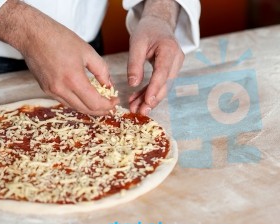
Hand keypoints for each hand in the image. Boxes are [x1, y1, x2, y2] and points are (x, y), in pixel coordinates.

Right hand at [0, 0, 117, 115]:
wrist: (32, 35)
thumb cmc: (59, 38)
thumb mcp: (87, 51)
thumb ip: (101, 70)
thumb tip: (108, 86)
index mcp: (73, 79)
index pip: (95, 103)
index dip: (108, 105)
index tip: (115, 101)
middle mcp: (61, 89)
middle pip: (85, 110)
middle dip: (101, 110)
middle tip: (109, 104)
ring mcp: (51, 91)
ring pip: (75, 107)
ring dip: (89, 107)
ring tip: (99, 101)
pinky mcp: (45, 90)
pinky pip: (65, 101)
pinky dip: (77, 101)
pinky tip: (84, 95)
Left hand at [127, 0, 183, 115]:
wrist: (158, 24)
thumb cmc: (147, 31)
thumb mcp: (137, 43)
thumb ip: (134, 64)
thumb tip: (132, 84)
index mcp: (169, 50)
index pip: (162, 73)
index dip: (155, 89)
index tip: (147, 102)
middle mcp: (176, 59)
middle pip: (165, 84)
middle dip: (152, 99)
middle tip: (140, 112)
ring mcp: (175, 66)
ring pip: (162, 87)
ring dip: (148, 99)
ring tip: (135, 108)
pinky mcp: (169, 71)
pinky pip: (159, 84)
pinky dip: (148, 93)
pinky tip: (136, 100)